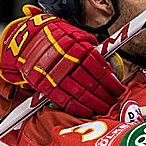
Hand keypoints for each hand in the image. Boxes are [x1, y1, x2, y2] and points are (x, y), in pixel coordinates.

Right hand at [0, 5, 124, 115]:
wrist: (25, 38)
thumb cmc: (55, 35)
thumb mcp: (75, 33)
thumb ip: (92, 47)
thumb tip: (106, 66)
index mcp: (76, 49)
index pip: (99, 71)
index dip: (111, 83)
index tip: (119, 90)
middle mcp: (65, 63)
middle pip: (91, 84)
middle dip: (106, 96)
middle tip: (114, 101)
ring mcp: (53, 75)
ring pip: (79, 94)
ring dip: (95, 104)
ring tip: (104, 108)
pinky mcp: (44, 85)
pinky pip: (63, 101)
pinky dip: (77, 108)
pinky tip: (88, 111)